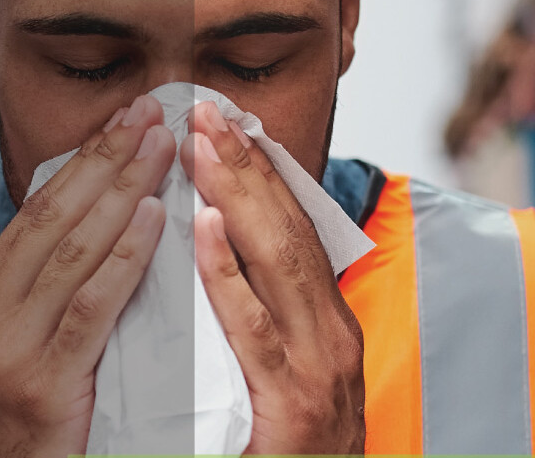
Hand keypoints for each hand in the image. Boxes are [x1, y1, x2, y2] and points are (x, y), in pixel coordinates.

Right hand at [0, 94, 174, 457]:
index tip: (126, 118)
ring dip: (123, 190)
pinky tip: (155, 220)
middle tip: (151, 113)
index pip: (38, 211)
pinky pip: (90, 307)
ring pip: (72, 250)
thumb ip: (49, 291)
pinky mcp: (41, 384)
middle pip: (53, 216)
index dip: (86, 159)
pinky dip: (124, 257)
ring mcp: (6, 349)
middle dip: (107, 158)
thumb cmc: (28, 424)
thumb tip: (104, 220)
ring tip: (162, 148)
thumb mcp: (21, 347)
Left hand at [182, 101, 365, 455]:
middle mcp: (333, 336)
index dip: (263, 174)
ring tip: (202, 143)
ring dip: (237, 195)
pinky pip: (253, 327)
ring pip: (278, 261)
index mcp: (329, 324)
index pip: (297, 230)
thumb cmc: (288, 453)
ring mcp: (319, 369)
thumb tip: (219, 254)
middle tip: (207, 110)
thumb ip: (264, 321)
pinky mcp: (293, 405)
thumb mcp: (285, 376)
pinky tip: (201, 227)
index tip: (229, 124)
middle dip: (248, 166)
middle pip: (289, 230)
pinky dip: (227, 272)